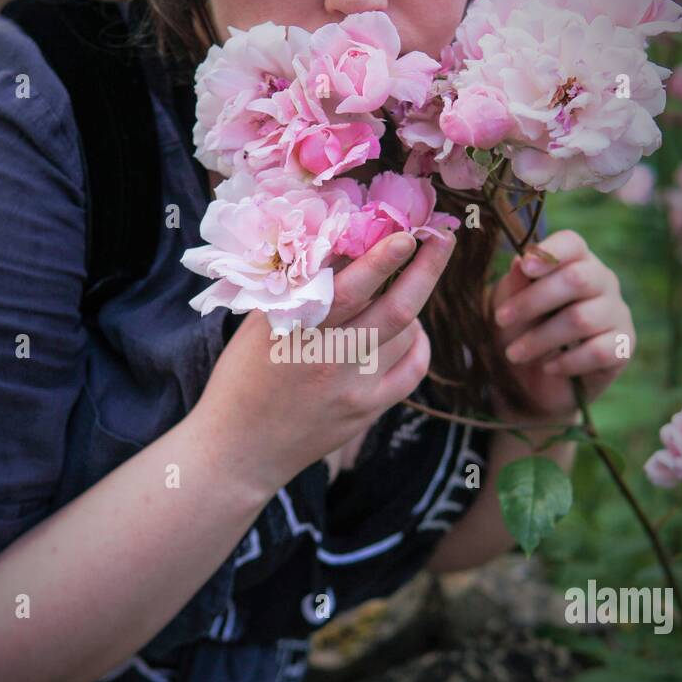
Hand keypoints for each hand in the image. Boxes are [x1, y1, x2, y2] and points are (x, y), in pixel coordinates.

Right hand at [197, 230, 456, 495]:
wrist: (240, 449)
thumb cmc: (242, 377)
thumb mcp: (260, 325)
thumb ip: (299, 288)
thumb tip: (343, 243)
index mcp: (296, 331)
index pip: (350, 288)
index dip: (382, 258)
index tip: (406, 232)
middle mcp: (330, 359)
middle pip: (396, 309)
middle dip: (426, 268)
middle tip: (442, 239)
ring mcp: (353, 389)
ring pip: (406, 335)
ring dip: (414, 302)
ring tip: (408, 284)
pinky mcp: (367, 412)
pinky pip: (411, 371)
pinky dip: (419, 344)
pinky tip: (413, 332)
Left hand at [489, 228, 635, 417]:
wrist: (533, 380)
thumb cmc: (522, 330)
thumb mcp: (508, 305)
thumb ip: (515, 285)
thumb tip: (519, 263)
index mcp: (576, 262)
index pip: (572, 244)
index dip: (550, 252)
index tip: (525, 267)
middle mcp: (603, 282)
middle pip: (576, 279)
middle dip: (533, 301)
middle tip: (501, 320)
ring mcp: (617, 313)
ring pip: (582, 319)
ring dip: (540, 338)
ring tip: (514, 353)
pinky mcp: (623, 346)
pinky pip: (598, 351)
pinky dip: (567, 362)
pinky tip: (548, 367)